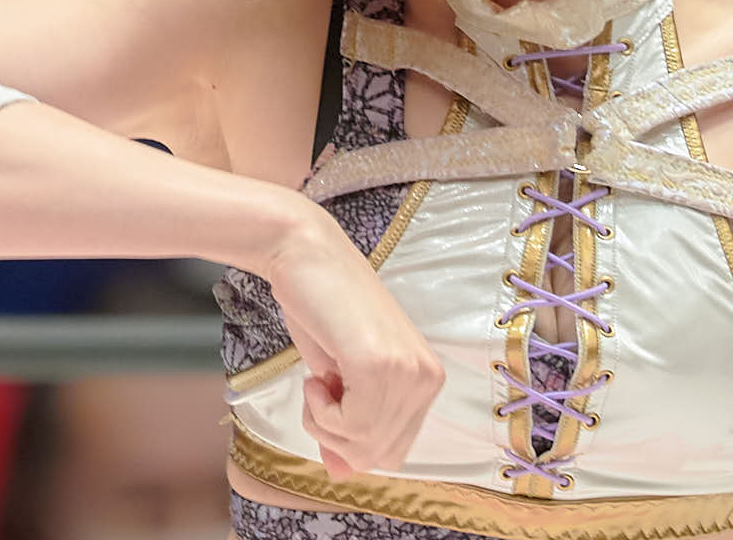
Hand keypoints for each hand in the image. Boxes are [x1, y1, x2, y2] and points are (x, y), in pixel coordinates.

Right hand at [262, 214, 444, 481]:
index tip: (328, 401)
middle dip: (336, 437)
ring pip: (363, 445)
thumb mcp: (336, 380)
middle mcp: (427, 377)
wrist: (305, 257)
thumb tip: (341, 475)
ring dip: (324, 423)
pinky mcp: (380, 364)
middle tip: (319, 391)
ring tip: (318, 380)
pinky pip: (350, 425)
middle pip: (380, 456)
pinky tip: (316, 375)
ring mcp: (407, 372)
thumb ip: (346, 427)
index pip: (394, 452)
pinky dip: (320, 411)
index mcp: (426, 379)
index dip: (351, 441)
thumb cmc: (320, 310)